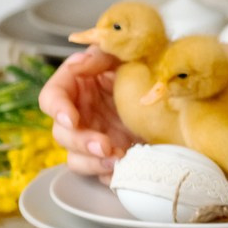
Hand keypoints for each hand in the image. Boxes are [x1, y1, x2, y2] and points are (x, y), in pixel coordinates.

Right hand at [39, 49, 133, 176]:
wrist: (175, 91)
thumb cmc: (145, 65)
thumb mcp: (125, 53)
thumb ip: (102, 55)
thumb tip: (81, 63)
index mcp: (77, 85)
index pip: (51, 97)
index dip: (57, 109)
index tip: (72, 118)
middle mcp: (80, 113)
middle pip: (62, 133)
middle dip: (81, 142)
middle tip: (104, 146)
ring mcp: (94, 137)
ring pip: (76, 159)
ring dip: (93, 163)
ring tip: (118, 160)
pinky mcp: (109, 156)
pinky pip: (100, 173)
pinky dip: (110, 175)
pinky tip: (125, 171)